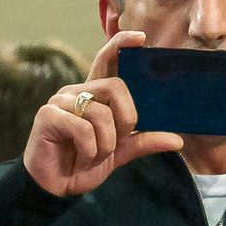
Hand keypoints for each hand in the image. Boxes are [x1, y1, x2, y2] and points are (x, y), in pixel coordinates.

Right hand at [23, 31, 184, 196]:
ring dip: (106, 143)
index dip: (121, 44)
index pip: (108, 60)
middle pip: (117, 87)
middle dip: (127, 119)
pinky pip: (83, 128)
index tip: (141, 38)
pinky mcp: (48, 115)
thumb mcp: (120, 152)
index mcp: (95, 95)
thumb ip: (144, 141)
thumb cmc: (83, 163)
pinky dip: (90, 149)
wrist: (55, 187)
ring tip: (94, 154)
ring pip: (102, 113)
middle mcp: (78, 92)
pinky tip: (81, 156)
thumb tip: (178, 139)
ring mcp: (61, 101)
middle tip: (117, 140)